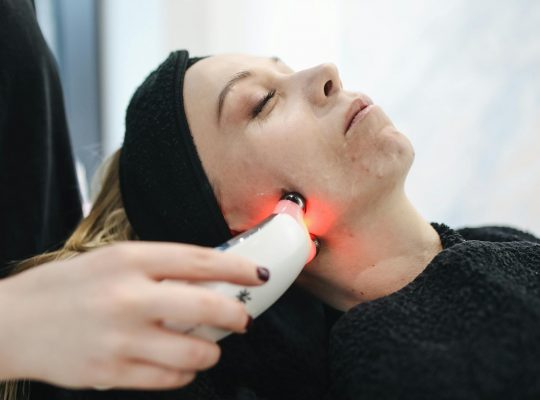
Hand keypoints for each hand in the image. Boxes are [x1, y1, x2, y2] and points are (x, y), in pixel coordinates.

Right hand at [0, 242, 267, 389]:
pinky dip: (185, 371)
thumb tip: (209, 277)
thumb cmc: (64, 287)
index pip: (199, 260)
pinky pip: (170, 379)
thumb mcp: (110, 260)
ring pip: (195, 352)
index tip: (257, 273)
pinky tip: (179, 362)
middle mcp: (128, 297)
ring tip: (208, 344)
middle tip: (243, 317)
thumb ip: (158, 266)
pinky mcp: (112, 373)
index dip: (237, 266)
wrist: (11, 324)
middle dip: (237, 313)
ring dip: (212, 349)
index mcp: (129, 260)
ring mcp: (121, 339)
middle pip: (206, 306)